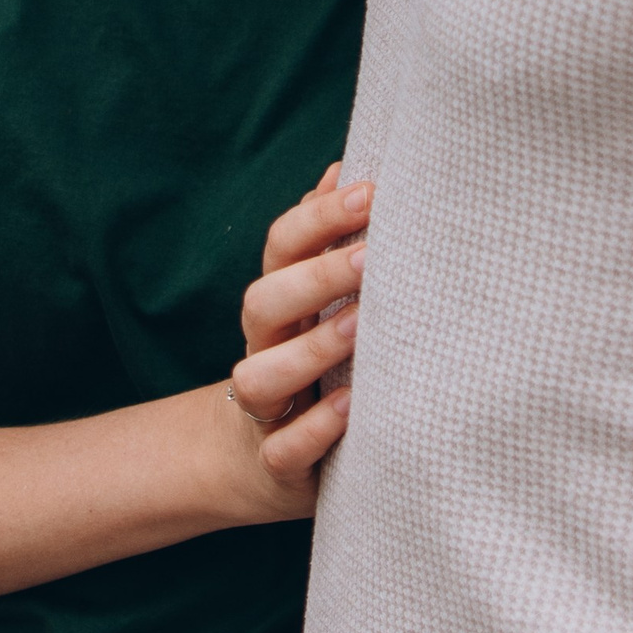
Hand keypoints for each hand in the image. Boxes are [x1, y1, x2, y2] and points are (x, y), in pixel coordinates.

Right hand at [228, 163, 372, 493]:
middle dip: (316, 276)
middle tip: (373, 255)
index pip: (282, 247)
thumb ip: (328, 242)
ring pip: (262, 375)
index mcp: (278, 303)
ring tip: (360, 327)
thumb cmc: (311, 368)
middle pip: (264, 301)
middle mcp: (264, 348)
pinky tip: (349, 408)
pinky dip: (313, 430)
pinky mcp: (277, 463)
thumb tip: (346, 168)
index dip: (318, 218)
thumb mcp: (315, 305)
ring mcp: (266, 407)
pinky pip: (284, 448)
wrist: (259, 464)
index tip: (372, 192)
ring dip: (309, 349)